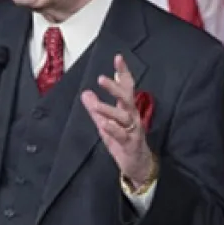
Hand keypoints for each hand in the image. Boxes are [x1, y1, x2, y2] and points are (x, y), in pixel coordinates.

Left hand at [81, 54, 154, 185]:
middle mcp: (132, 116)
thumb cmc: (123, 142)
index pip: (127, 87)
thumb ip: (96, 110)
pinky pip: (122, 135)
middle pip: (127, 98)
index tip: (118, 58)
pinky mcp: (131, 144)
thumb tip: (85, 93)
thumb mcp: (106, 124)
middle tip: (101, 79)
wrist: (138, 166)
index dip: (123, 73)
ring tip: (96, 105)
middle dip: (115, 87)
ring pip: (123, 117)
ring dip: (109, 109)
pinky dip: (114, 129)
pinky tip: (105, 125)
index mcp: (127, 110)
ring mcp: (133, 130)